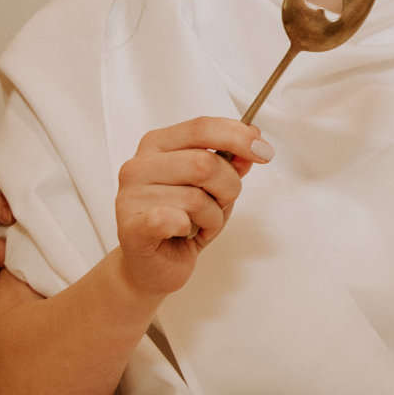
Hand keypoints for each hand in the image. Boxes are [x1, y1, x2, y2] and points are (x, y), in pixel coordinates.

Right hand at [114, 117, 271, 297]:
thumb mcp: (214, 188)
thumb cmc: (182, 223)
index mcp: (158, 144)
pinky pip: (174, 219)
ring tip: (198, 226)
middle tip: (220, 204)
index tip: (263, 151)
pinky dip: (191, 228)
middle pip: (204, 163)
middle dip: (228, 188)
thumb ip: (231, 163)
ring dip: (212, 217)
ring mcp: (131, 195)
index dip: (238, 137)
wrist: (152, 267)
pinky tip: (183, 233)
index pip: (202, 127)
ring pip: (196, 198)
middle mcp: (140, 165)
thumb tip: (253, 144)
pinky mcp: (130, 227)